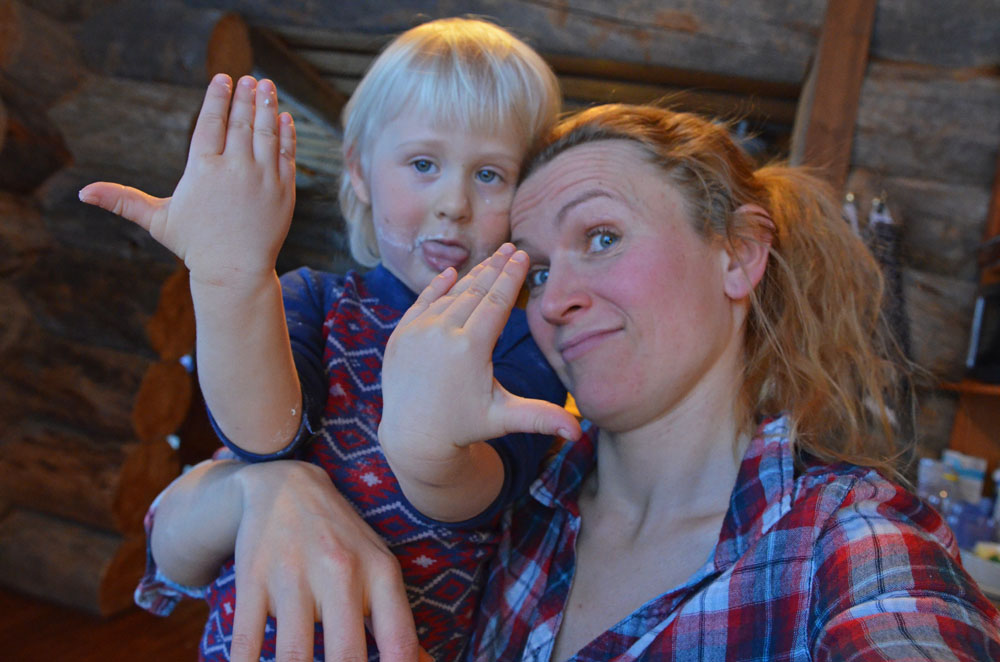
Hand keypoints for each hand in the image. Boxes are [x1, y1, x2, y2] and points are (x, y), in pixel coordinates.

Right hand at [79, 74, 296, 287]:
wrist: (235, 272)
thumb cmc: (195, 246)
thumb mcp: (157, 220)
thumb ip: (123, 200)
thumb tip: (82, 193)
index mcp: (203, 169)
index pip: (211, 122)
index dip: (217, 98)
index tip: (222, 78)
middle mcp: (235, 168)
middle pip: (240, 122)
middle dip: (245, 96)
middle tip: (248, 78)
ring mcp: (262, 177)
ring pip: (266, 132)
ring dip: (267, 105)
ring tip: (266, 87)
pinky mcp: (284, 190)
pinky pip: (287, 153)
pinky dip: (287, 133)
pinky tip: (285, 117)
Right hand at [229, 460, 426, 661]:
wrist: (286, 484)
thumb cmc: (343, 540)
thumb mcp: (379, 570)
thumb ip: (398, 623)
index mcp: (380, 573)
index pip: (399, 642)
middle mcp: (340, 572)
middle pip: (346, 655)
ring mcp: (293, 575)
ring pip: (292, 656)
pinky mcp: (251, 578)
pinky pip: (245, 641)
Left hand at [379, 245, 580, 472]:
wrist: (413, 436)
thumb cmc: (463, 426)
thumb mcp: (504, 419)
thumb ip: (542, 417)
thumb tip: (578, 433)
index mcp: (470, 348)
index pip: (496, 302)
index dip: (511, 277)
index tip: (522, 256)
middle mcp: (441, 333)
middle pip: (475, 292)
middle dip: (495, 268)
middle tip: (510, 247)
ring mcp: (417, 331)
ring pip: (449, 295)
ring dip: (471, 275)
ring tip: (489, 259)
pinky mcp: (400, 335)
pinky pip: (421, 302)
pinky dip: (436, 286)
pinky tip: (450, 273)